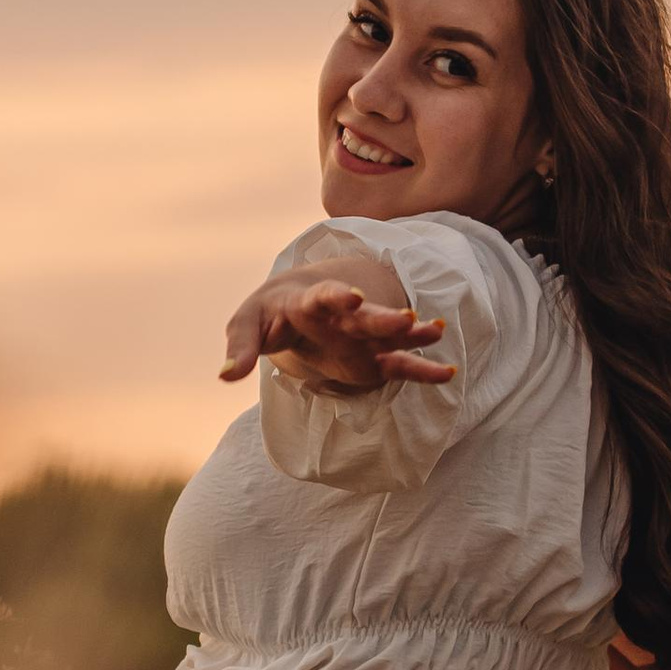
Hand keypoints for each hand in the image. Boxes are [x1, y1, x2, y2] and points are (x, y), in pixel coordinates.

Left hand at [220, 271, 455, 390]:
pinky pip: (401, 364)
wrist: (292, 305)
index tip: (351, 295)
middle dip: (384, 317)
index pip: (325, 296)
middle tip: (407, 318)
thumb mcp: (246, 325)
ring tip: (437, 332)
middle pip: (366, 314)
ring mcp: (362, 336)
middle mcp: (343, 316)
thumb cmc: (267, 314)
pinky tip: (446, 372)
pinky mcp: (373, 358)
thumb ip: (239, 348)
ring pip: (391, 335)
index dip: (337, 295)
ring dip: (412, 334)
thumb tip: (224, 375)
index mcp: (311, 302)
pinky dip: (421, 370)